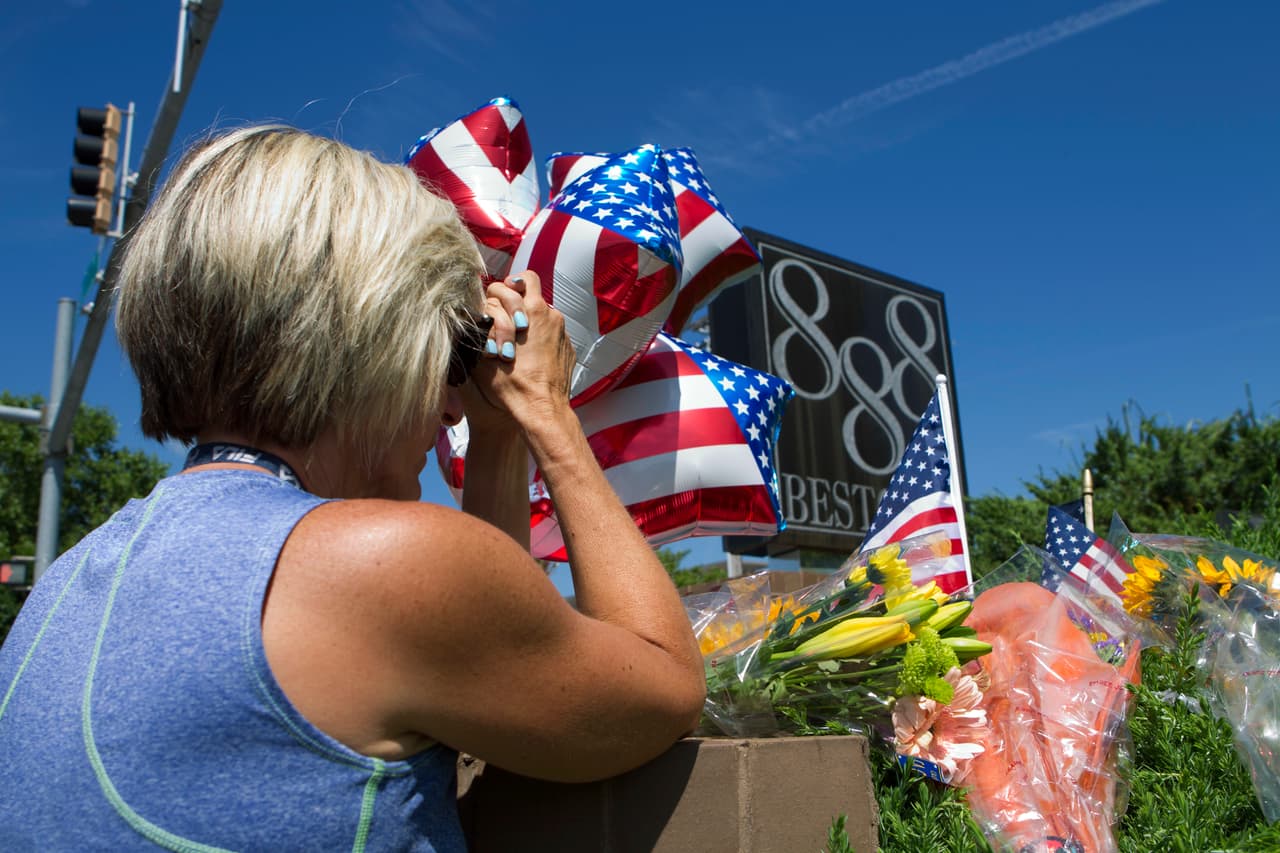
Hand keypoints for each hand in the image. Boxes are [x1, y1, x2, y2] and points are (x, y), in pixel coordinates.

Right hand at [462, 271, 574, 434]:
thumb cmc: (512, 383)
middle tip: (508, 317)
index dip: (509, 287)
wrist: (541, 409)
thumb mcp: (485, 352)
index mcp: (533, 311)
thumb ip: (485, 325)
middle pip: (535, 290)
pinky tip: (529, 357)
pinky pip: (552, 334)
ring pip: (542, 314)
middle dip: (519, 300)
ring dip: (529, 322)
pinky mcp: (568, 348)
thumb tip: (482, 314)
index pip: (524, 278)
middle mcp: (552, 316)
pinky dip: (540, 339)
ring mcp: (563, 332)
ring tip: (516, 344)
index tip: (501, 303)